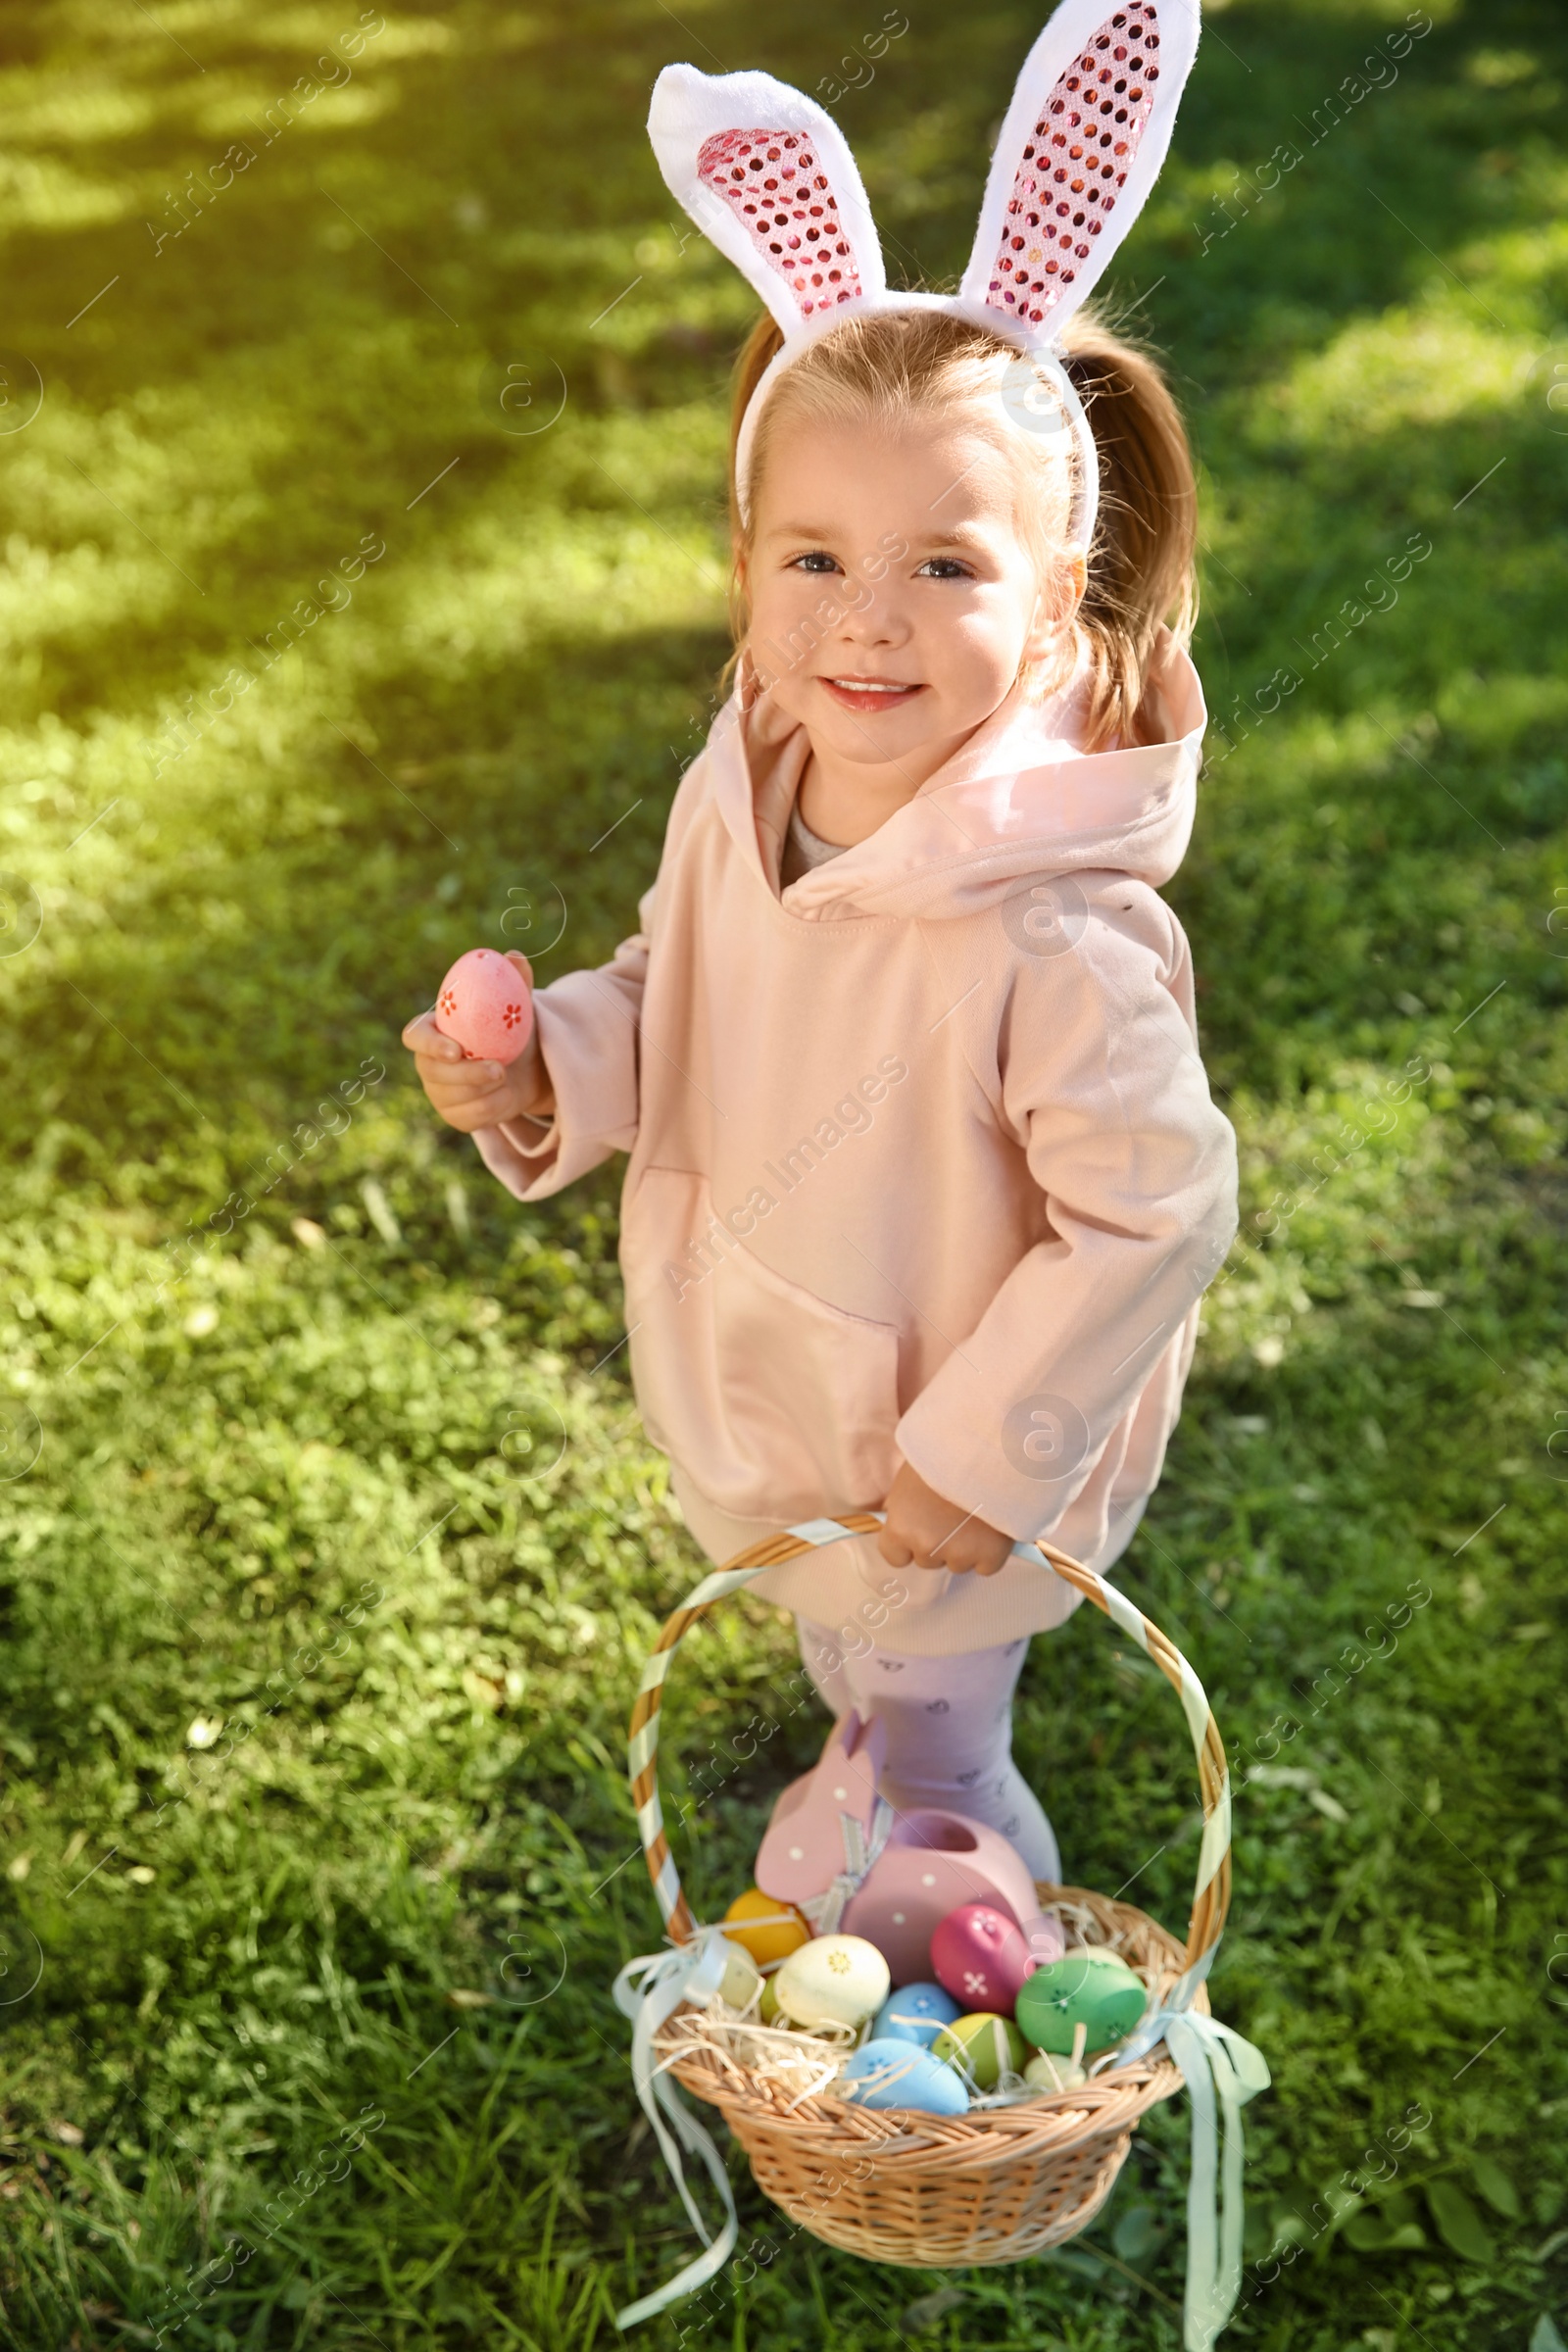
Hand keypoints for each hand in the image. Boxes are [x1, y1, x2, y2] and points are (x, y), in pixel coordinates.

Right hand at [401, 951, 554, 1133]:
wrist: (530, 1069)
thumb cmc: (514, 1030)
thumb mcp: (518, 1005)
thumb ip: (515, 980)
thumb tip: (514, 955)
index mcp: (432, 1031)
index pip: (415, 1037)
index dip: (429, 1044)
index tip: (456, 1049)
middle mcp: (427, 1063)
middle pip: (433, 1072)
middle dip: (466, 1074)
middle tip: (499, 1069)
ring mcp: (439, 1092)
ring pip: (455, 1097)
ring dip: (487, 1089)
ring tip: (507, 1076)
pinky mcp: (455, 1116)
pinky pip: (471, 1117)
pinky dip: (494, 1107)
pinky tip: (506, 1095)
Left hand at [877, 1460, 1014, 1576]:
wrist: (987, 1446)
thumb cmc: (944, 1453)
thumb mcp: (909, 1479)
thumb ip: (903, 1510)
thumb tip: (902, 1524)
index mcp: (901, 1528)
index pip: (895, 1556)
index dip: (908, 1543)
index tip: (919, 1530)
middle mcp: (927, 1547)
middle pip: (928, 1560)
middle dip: (939, 1543)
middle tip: (952, 1513)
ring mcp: (961, 1554)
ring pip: (958, 1563)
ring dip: (965, 1547)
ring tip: (974, 1514)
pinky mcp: (991, 1556)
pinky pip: (986, 1566)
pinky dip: (990, 1551)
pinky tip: (991, 1525)